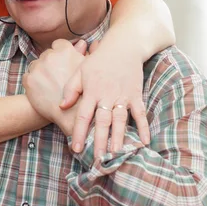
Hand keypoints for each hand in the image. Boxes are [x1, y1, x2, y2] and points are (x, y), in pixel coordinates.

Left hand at [23, 39, 86, 133]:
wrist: (71, 115)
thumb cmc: (83, 93)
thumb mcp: (85, 71)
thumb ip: (83, 54)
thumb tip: (82, 42)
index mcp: (65, 50)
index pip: (58, 44)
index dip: (60, 53)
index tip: (62, 63)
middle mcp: (50, 56)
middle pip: (46, 54)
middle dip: (50, 63)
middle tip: (57, 77)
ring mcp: (38, 67)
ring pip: (35, 65)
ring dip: (40, 72)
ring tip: (50, 85)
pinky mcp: (28, 80)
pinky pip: (27, 77)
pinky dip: (32, 83)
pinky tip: (42, 91)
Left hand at [62, 40, 149, 156]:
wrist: (123, 47)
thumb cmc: (99, 60)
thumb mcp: (80, 70)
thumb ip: (71, 89)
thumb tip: (62, 106)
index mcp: (92, 91)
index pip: (84, 116)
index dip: (79, 132)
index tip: (76, 148)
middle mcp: (107, 95)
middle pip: (102, 122)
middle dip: (99, 141)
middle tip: (96, 159)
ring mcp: (123, 96)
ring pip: (120, 120)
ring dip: (118, 137)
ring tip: (116, 154)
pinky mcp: (136, 95)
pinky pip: (140, 113)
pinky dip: (143, 127)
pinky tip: (144, 142)